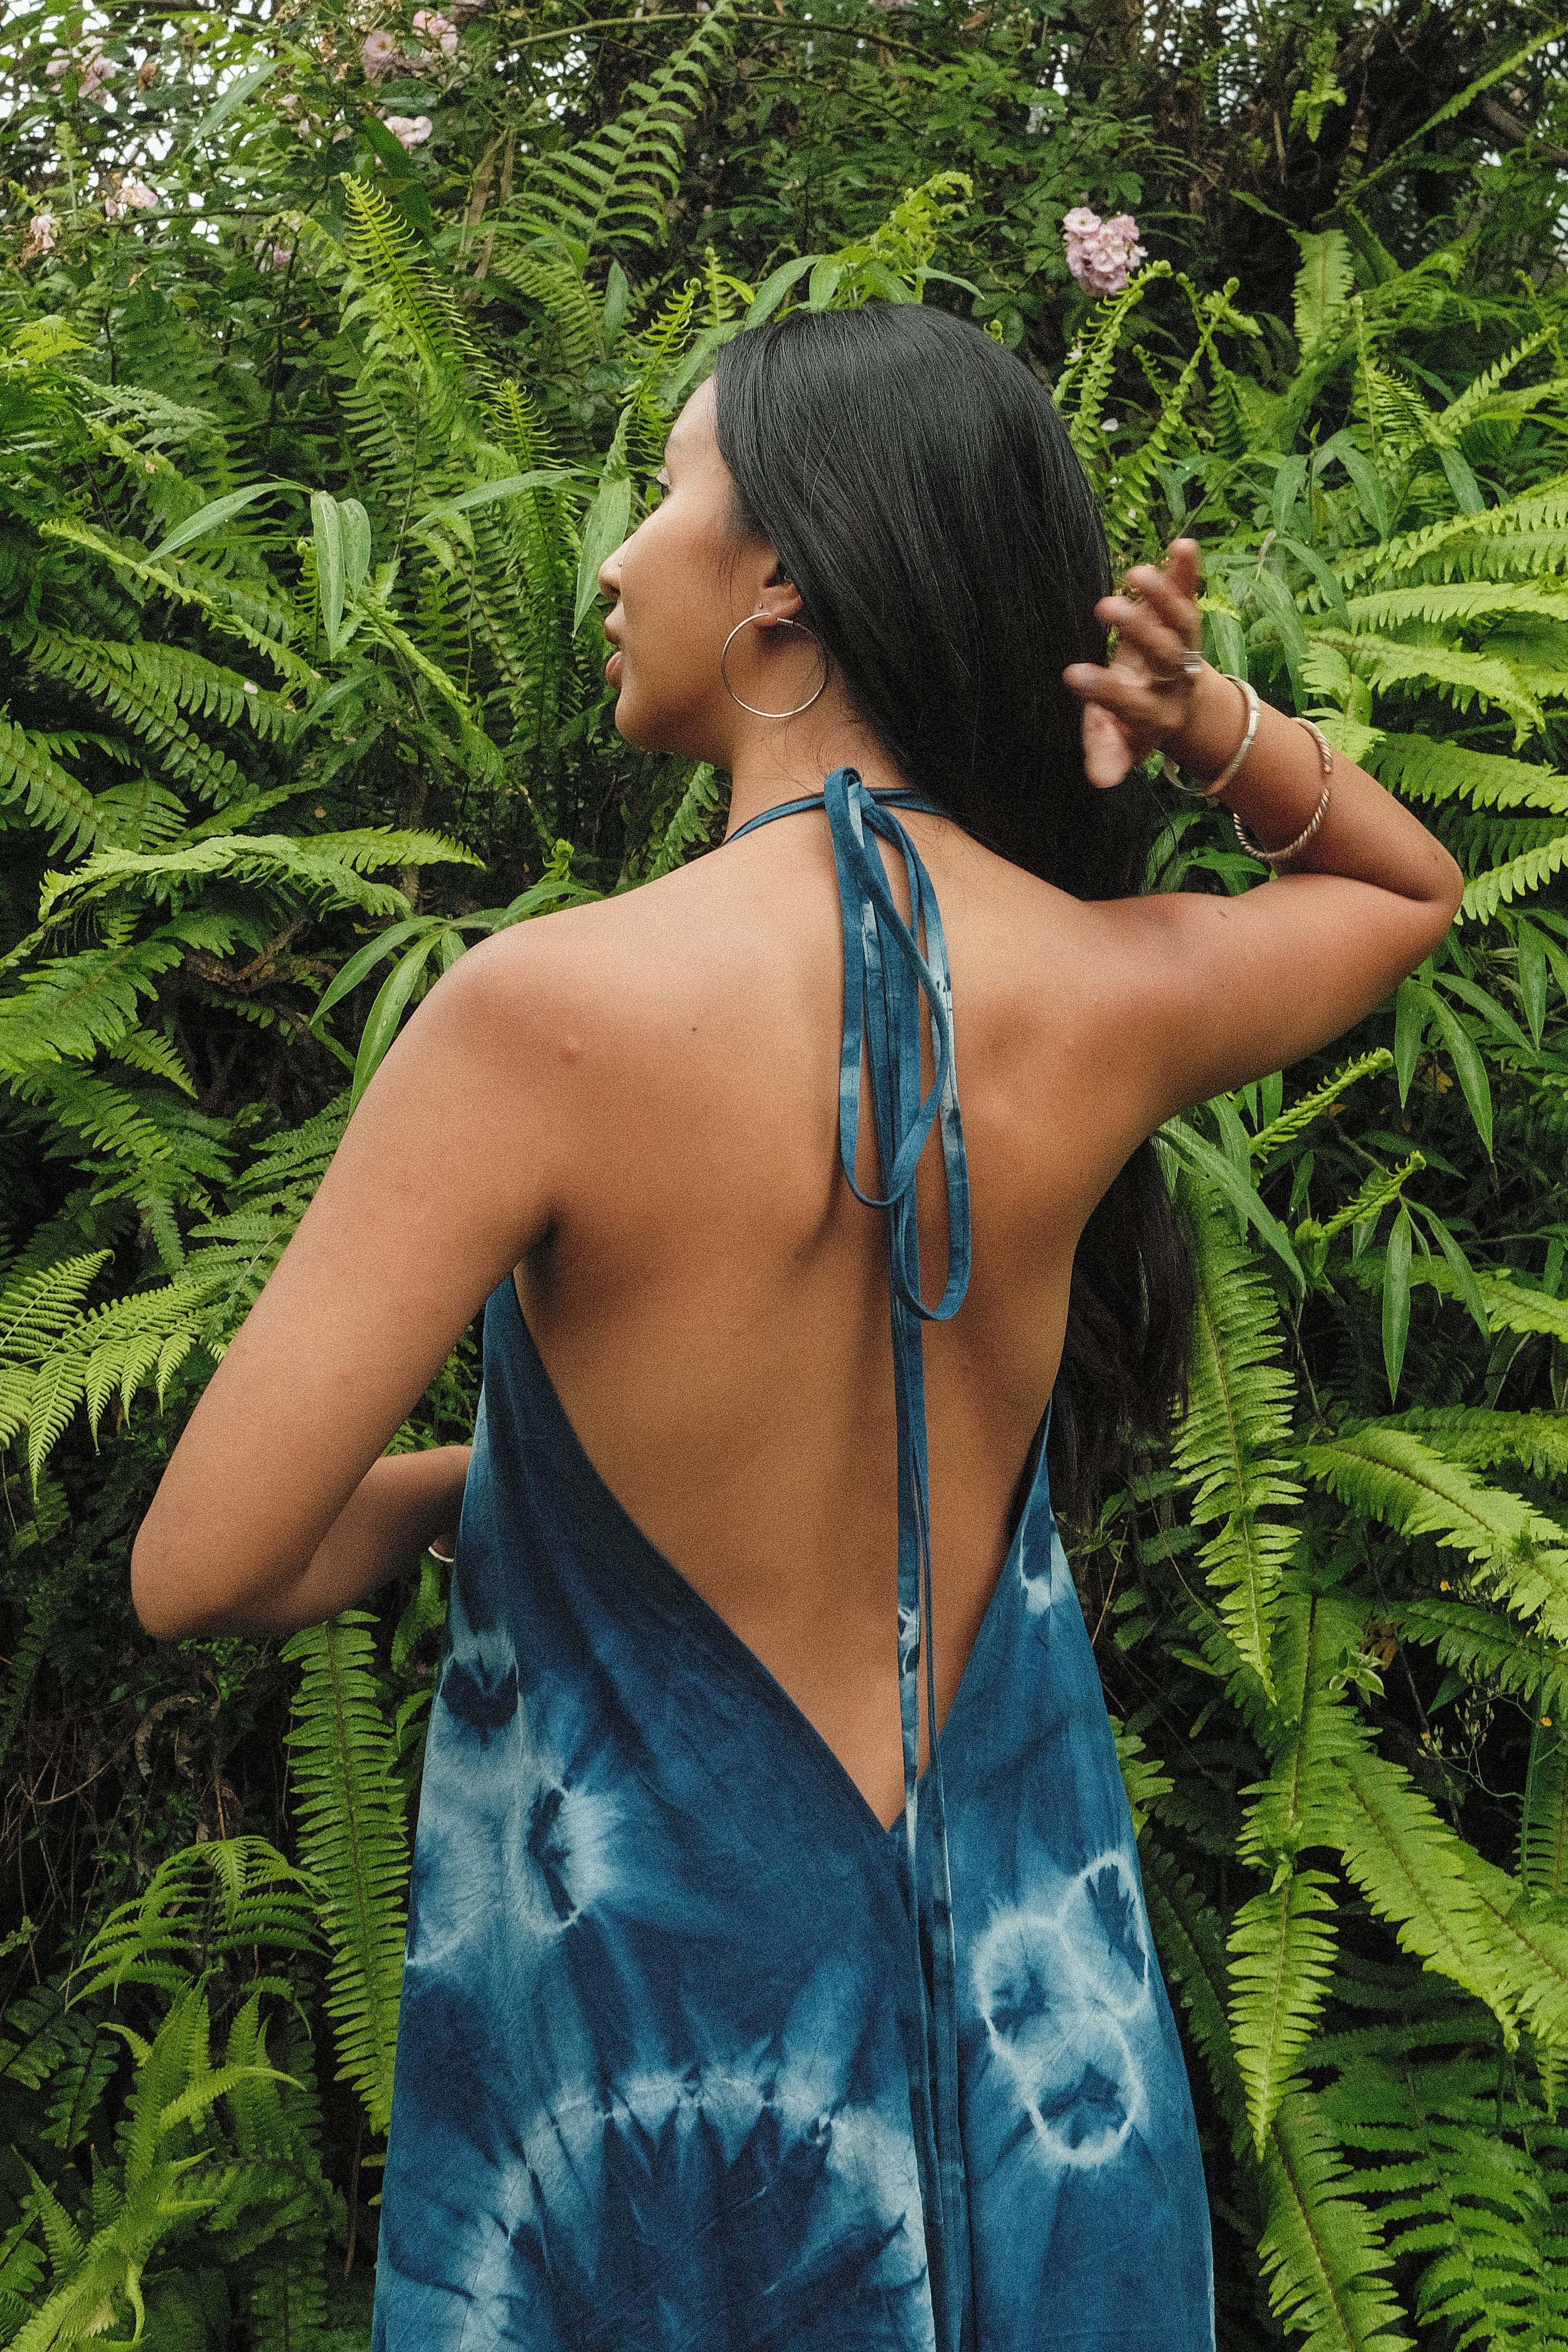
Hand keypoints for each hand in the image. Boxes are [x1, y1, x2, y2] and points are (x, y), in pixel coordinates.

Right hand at [1063, 539, 1204, 788]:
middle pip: (1164, 655)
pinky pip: (1189, 594)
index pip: (1132, 702)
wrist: (1174, 703)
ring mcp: (1183, 646)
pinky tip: (1184, 545)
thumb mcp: (1117, 744)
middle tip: (1106, 610)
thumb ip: (1106, 755)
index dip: (1105, 690)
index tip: (1072, 675)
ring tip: (1138, 573)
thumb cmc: (1130, 722)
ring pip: (1181, 621)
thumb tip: (1102, 780)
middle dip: (1139, 632)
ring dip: (1163, 596)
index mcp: (1156, 713)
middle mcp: (1174, 679)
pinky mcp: (1185, 618)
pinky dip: (1188, 571)